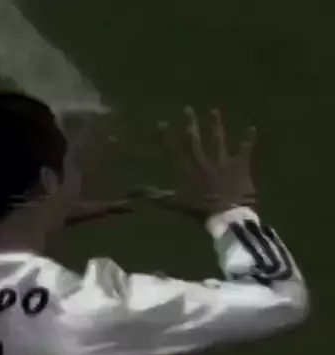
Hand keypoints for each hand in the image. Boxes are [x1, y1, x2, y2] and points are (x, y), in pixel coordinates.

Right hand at [139, 107, 257, 219]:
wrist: (227, 213)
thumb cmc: (200, 210)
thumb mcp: (175, 204)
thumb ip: (157, 196)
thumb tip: (134, 192)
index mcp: (188, 171)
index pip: (175, 150)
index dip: (168, 136)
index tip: (163, 122)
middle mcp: (204, 162)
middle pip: (196, 140)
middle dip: (191, 123)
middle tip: (187, 108)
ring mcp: (222, 162)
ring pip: (218, 139)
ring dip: (216, 124)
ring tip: (214, 110)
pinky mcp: (239, 165)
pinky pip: (244, 150)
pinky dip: (248, 139)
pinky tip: (252, 128)